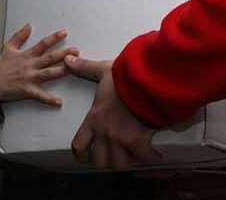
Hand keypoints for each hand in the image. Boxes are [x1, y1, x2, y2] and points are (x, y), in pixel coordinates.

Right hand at [0, 23, 78, 105]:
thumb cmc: (0, 67)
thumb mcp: (8, 47)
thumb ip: (20, 36)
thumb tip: (28, 26)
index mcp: (27, 55)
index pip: (43, 44)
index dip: (54, 38)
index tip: (64, 33)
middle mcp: (30, 66)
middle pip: (50, 58)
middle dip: (64, 54)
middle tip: (76, 51)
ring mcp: (30, 78)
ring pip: (49, 73)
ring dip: (62, 71)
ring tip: (74, 69)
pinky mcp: (28, 90)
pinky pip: (40, 96)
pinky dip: (49, 99)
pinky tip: (59, 101)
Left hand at [67, 55, 162, 169]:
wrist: (143, 78)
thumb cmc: (124, 75)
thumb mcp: (102, 71)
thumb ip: (85, 68)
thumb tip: (68, 61)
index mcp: (93, 119)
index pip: (79, 146)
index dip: (83, 156)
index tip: (89, 157)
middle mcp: (104, 132)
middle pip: (100, 161)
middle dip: (108, 161)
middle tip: (117, 155)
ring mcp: (120, 138)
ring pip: (119, 164)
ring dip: (128, 162)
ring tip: (135, 156)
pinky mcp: (138, 139)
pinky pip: (143, 157)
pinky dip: (151, 157)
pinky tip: (157, 154)